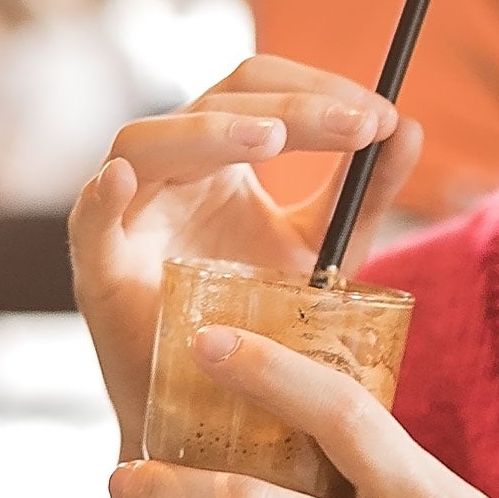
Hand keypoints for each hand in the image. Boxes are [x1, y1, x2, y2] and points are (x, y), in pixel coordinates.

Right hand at [68, 55, 422, 457]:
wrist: (220, 409)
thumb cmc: (262, 322)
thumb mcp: (322, 251)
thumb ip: (360, 195)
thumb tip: (410, 129)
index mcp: (218, 160)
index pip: (257, 91)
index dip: (315, 88)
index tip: (381, 117)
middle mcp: (172, 173)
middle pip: (213, 103)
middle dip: (291, 109)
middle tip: (358, 125)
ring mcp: (131, 215)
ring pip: (147, 143)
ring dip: (208, 134)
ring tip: (273, 140)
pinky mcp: (101, 270)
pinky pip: (88, 222)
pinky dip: (100, 196)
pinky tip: (125, 178)